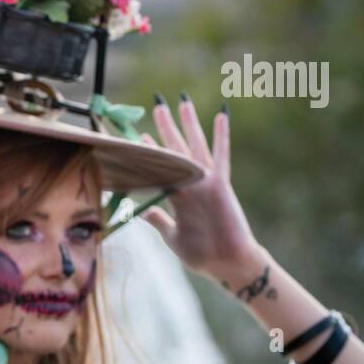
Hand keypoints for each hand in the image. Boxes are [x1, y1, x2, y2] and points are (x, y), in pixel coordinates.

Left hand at [138, 93, 264, 279]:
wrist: (226, 263)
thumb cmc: (201, 253)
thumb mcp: (172, 234)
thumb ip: (159, 219)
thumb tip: (140, 210)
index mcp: (179, 195)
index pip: (161, 167)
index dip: (149, 152)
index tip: (137, 135)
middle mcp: (192, 184)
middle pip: (175, 148)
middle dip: (166, 126)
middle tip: (158, 103)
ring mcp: (205, 183)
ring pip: (193, 146)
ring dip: (187, 123)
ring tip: (181, 101)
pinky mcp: (220, 185)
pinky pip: (220, 156)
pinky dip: (221, 136)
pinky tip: (220, 114)